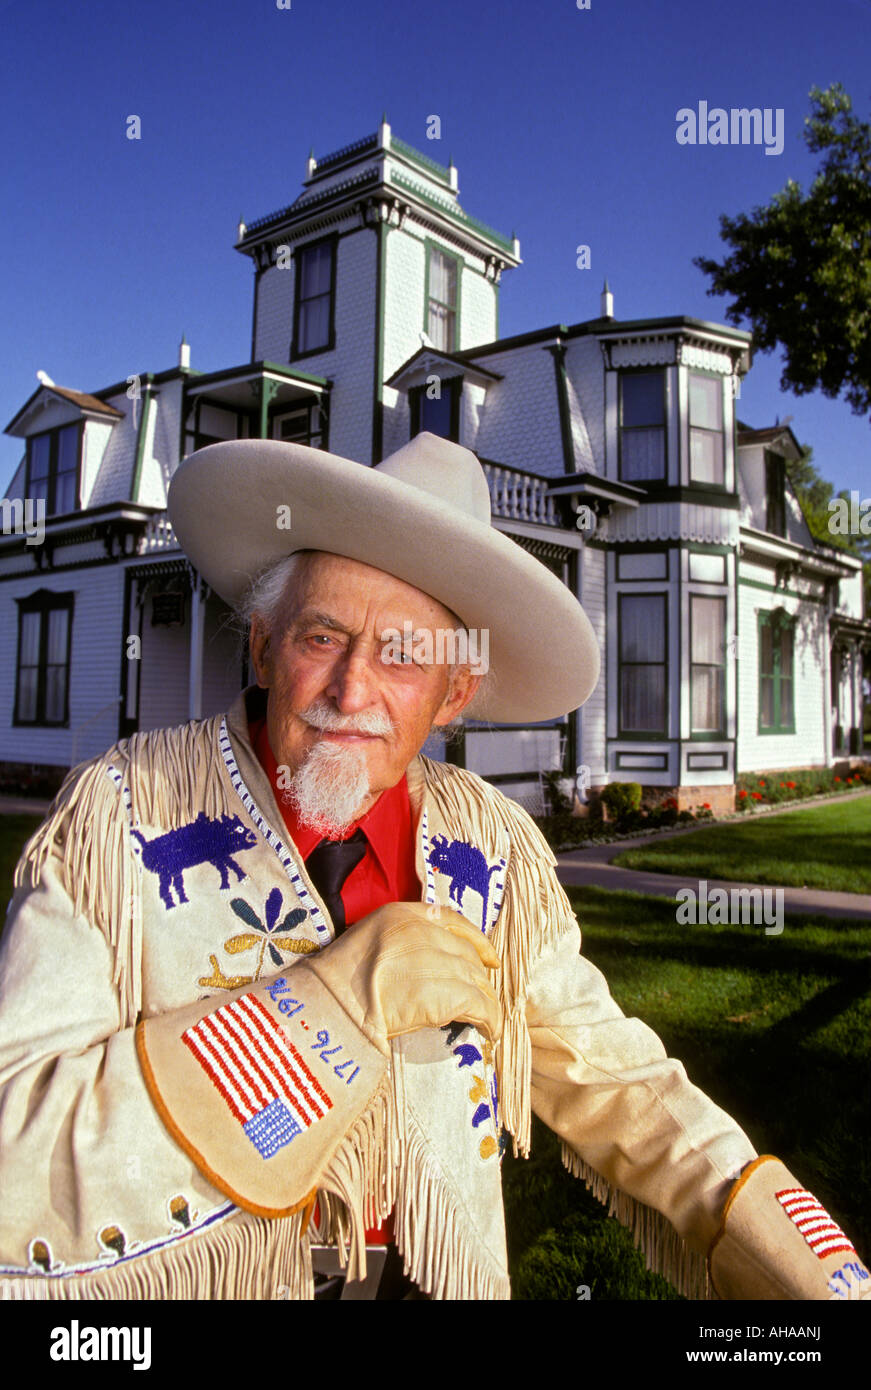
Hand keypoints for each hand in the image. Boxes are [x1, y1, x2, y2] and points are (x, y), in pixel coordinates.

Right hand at [298, 901, 501, 1051]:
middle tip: (482, 997)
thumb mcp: (367, 943)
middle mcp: (422, 933)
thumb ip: (400, 942)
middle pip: (466, 954)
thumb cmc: (337, 983)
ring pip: (476, 981)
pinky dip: (489, 1019)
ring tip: (489, 1020)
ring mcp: (435, 961)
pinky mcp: (445, 994)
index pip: (452, 919)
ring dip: (486, 1002)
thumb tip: (430, 962)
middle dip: (479, 977)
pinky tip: (489, 1031)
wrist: (329, 1008)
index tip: (490, 958)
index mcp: (401, 915)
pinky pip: (479, 1005)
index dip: (477, 940)